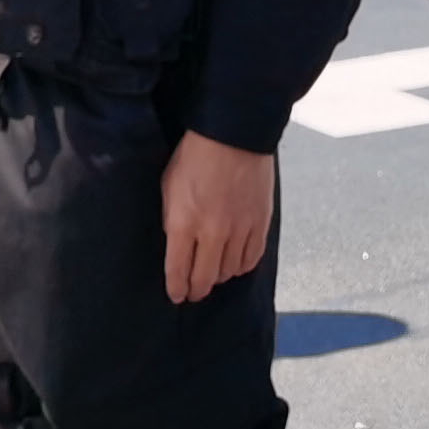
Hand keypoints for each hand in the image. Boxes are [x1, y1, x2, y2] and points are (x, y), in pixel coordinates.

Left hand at [160, 131, 275, 304]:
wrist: (234, 133)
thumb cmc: (196, 155)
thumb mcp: (169, 186)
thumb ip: (172, 219)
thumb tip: (177, 246)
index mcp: (183, 222)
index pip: (178, 271)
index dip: (177, 288)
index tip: (176, 295)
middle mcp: (212, 232)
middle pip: (205, 279)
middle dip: (196, 290)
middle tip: (193, 292)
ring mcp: (239, 229)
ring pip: (229, 272)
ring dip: (219, 276)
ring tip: (214, 273)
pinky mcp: (260, 223)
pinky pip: (252, 259)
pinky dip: (242, 265)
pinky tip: (234, 262)